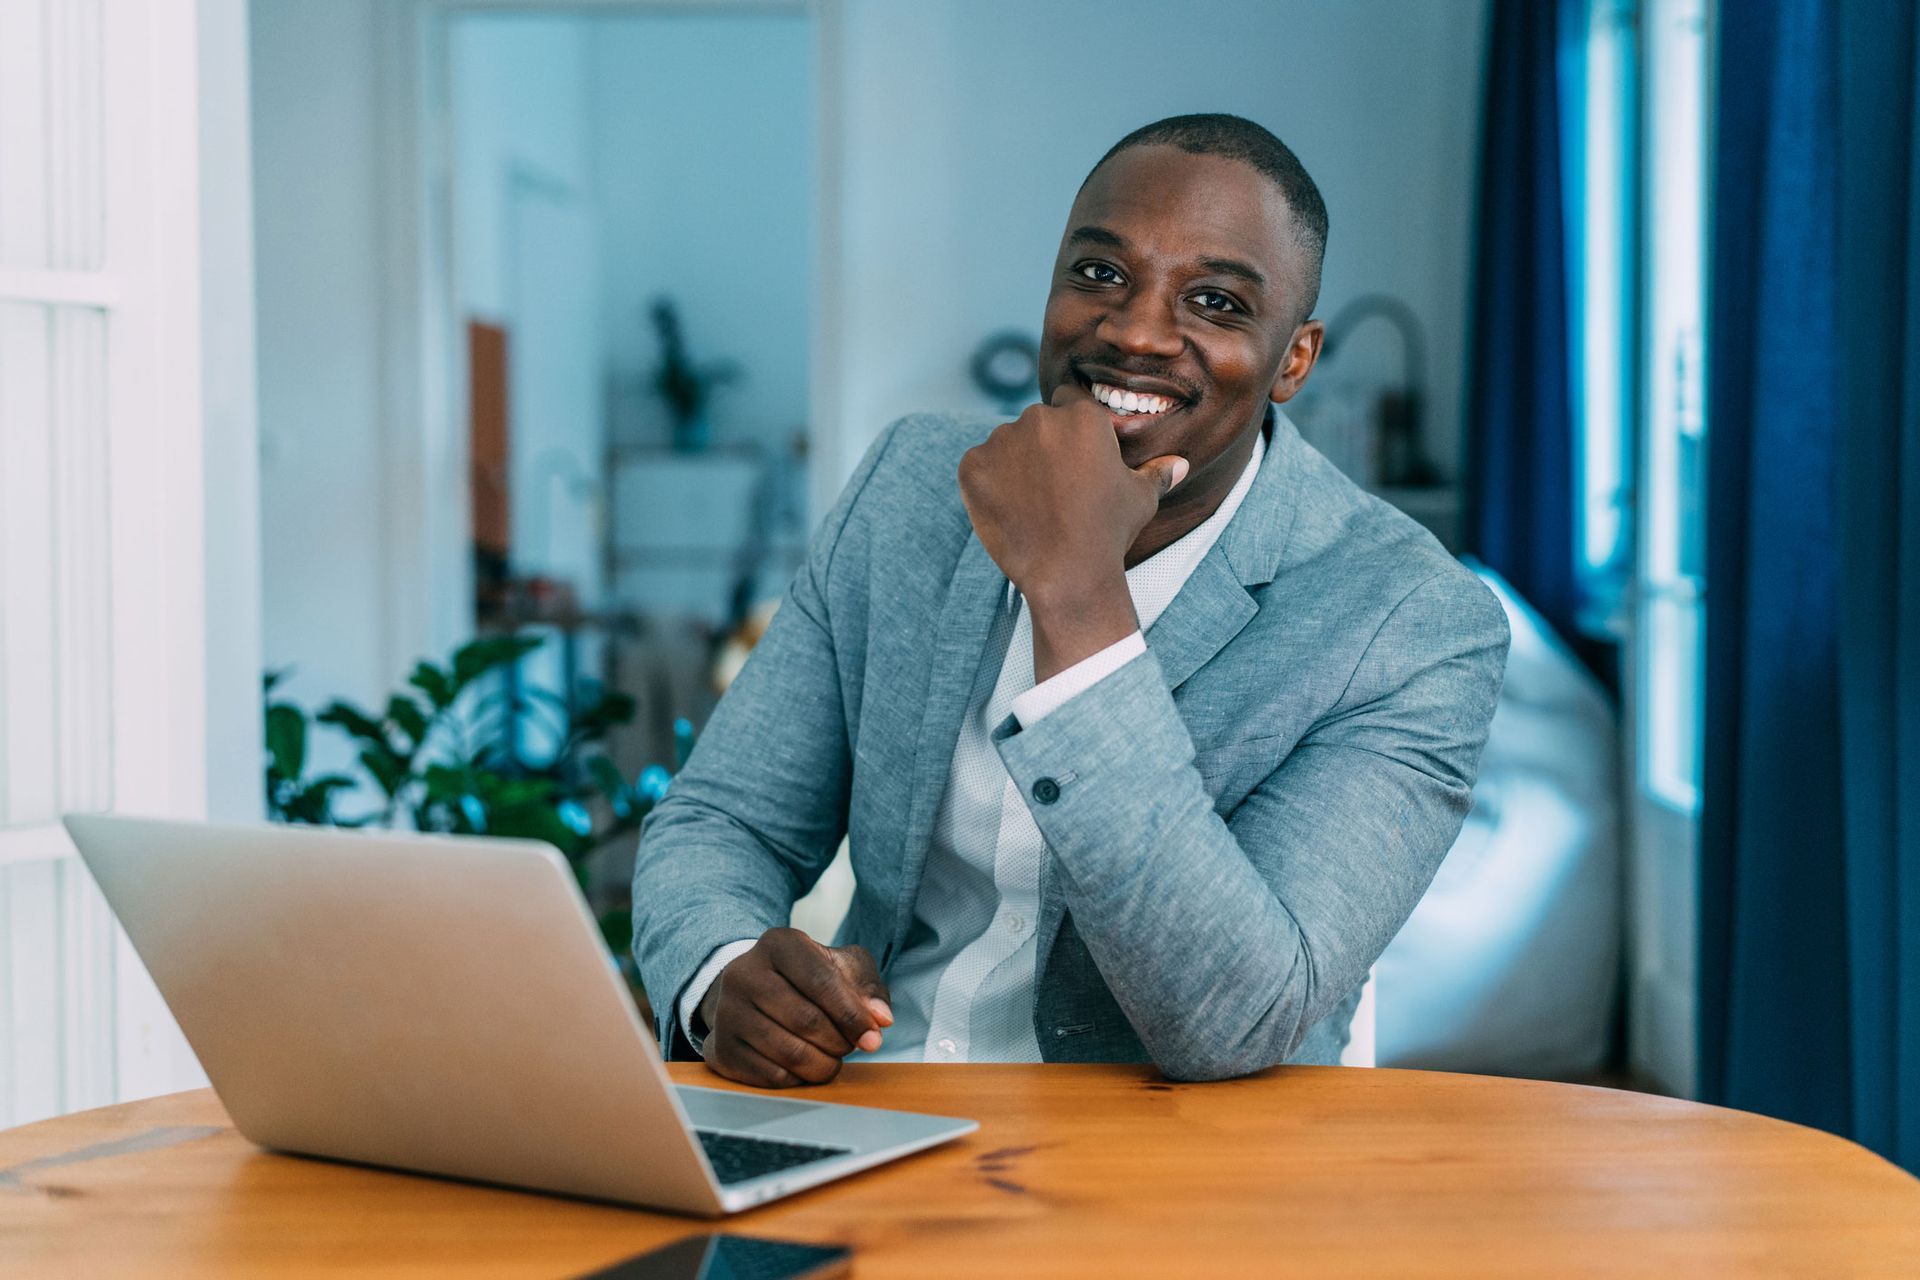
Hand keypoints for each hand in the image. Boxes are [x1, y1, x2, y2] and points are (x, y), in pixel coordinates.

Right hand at [697, 928, 892, 1086]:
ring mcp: (726, 1012)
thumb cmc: (808, 979)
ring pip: (788, 1053)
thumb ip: (868, 989)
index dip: (852, 1015)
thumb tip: (881, 1019)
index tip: (874, 1037)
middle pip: (806, 1020)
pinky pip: (771, 1076)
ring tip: (831, 1058)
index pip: (821, 982)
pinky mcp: (719, 1048)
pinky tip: (805, 1067)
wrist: (753, 991)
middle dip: (839, 1042)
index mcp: (778, 944)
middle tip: (849, 1046)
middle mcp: (743, 973)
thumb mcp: (842, 968)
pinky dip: (798, 1079)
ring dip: (823, 1064)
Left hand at [958, 384, 1188, 678]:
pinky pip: (978, 466)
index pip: (1070, 401)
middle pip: (1037, 423)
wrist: (1066, 572)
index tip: (1074, 458)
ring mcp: (1001, 441)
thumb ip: (1156, 473)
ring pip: (1006, 444)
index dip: (1072, 430)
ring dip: (1014, 464)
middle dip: (1043, 448)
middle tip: (1054, 491)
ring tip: (1031, 506)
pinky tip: (1008, 511)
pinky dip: (987, 483)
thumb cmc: (1109, 533)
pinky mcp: (973, 466)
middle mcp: (1039, 419)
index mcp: (1082, 416)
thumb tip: (1179, 465)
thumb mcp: (1140, 499)